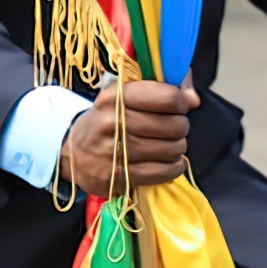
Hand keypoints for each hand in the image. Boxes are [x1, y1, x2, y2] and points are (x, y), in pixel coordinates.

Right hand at [57, 77, 198, 197]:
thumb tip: (194, 99)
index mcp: (116, 96)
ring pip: (170, 149)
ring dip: (178, 147)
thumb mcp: (125, 96)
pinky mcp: (117, 177)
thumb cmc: (108, 119)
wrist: (72, 152)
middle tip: (175, 128)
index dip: (182, 102)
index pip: (167, 97)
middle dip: (181, 126)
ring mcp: (113, 152)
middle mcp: (113, 122)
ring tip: (171, 144)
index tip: (181, 106)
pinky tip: (172, 162)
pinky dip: (174, 167)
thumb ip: (163, 90)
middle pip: (172, 125)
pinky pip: (162, 172)